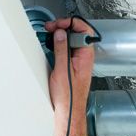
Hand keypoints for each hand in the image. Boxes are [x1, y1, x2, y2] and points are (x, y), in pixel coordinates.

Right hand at [44, 17, 94, 135]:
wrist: (68, 112)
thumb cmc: (68, 97)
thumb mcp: (62, 70)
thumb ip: (62, 49)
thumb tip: (61, 33)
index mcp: (86, 56)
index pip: (84, 30)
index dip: (71, 23)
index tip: (58, 25)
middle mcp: (84, 58)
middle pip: (77, 33)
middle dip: (63, 27)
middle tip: (50, 29)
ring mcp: (78, 62)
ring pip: (71, 41)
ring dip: (60, 36)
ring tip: (49, 35)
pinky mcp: (71, 66)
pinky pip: (66, 50)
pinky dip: (58, 45)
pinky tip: (51, 47)